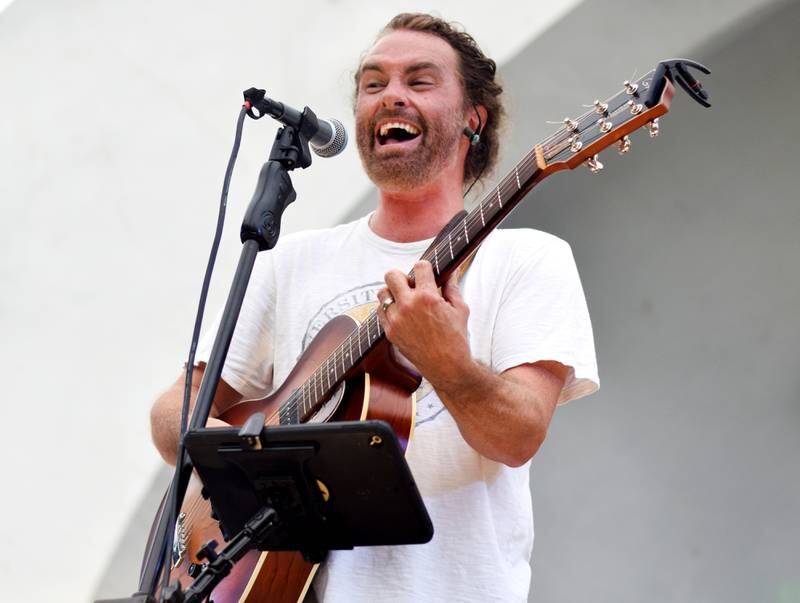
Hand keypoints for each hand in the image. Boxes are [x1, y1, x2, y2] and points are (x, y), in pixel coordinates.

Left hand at [377, 261, 470, 386]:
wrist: (447, 367)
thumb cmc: (457, 338)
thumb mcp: (460, 308)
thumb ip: (452, 287)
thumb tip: (449, 272)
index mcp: (428, 296)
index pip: (419, 266)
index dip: (424, 268)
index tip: (427, 274)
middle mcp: (408, 305)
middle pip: (391, 275)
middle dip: (402, 277)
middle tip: (411, 285)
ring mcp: (396, 319)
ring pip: (382, 293)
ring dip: (392, 293)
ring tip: (404, 300)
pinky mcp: (390, 332)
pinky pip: (380, 312)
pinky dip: (389, 310)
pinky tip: (401, 314)